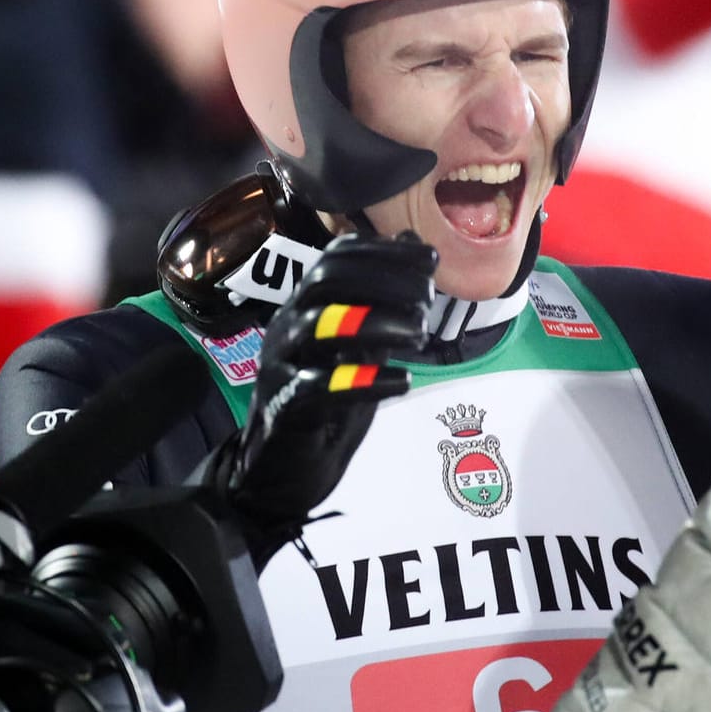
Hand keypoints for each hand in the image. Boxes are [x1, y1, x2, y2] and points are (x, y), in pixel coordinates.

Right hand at [203, 231, 434, 564]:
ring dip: (374, 322)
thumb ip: (381, 298)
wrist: (283, 468)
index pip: (336, 258)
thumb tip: (411, 243)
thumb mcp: (360, 343)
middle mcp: (287, 327)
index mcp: (305, 307)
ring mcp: (281, 366)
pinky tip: (402, 381)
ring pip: (318, 326)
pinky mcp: (285, 408)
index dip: (383, 252)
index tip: (429, 258)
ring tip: (419, 333)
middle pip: (325, 281)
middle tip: (426, 297)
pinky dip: (364, 381)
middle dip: (381, 279)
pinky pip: (320, 387)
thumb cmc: (324, 401)